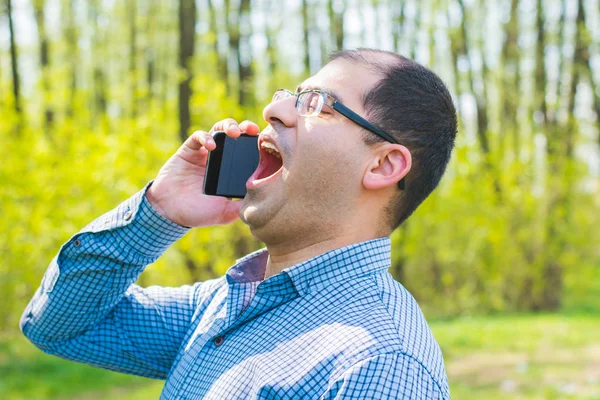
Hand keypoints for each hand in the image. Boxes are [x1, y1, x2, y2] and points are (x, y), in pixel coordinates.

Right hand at [146, 119, 260, 227]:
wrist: (169, 212)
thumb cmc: (197, 213)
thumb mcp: (225, 213)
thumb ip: (241, 206)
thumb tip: (263, 201)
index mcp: (231, 171)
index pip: (248, 151)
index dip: (257, 144)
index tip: (266, 141)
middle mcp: (220, 158)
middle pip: (236, 135)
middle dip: (245, 128)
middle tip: (252, 130)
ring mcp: (205, 152)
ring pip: (219, 129)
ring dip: (228, 126)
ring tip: (234, 132)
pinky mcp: (189, 150)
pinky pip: (198, 136)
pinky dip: (206, 137)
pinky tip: (211, 145)